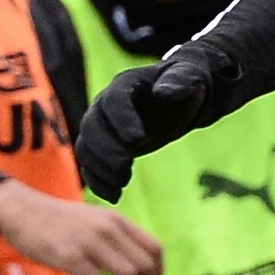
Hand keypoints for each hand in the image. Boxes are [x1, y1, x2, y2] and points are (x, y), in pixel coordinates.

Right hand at [0, 180, 165, 274]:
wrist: (20, 209)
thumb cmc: (56, 221)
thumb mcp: (94, 219)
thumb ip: (115, 236)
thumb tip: (135, 266)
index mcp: (117, 221)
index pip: (155, 250)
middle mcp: (108, 229)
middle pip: (146, 268)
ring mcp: (89, 241)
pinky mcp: (69, 255)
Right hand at [76, 46, 227, 201]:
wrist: (179, 99)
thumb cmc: (186, 85)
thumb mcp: (188, 78)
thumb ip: (179, 82)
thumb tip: (164, 93)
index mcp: (125, 85)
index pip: (114, 100)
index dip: (122, 120)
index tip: (138, 141)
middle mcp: (106, 104)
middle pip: (92, 126)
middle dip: (107, 149)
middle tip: (126, 168)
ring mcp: (102, 126)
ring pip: (86, 147)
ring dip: (100, 168)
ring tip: (121, 184)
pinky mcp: (104, 146)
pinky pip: (90, 164)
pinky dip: (98, 182)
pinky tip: (114, 196)